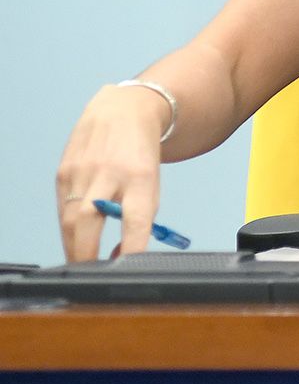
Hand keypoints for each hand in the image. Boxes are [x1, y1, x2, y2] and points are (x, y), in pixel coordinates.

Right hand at [56, 84, 172, 260]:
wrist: (123, 110)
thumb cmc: (141, 153)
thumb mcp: (152, 182)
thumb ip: (141, 217)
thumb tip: (120, 254)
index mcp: (140, 175)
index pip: (136, 218)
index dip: (131, 245)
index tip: (127, 266)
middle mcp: (109, 170)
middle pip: (89, 220)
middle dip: (86, 254)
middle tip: (91, 273)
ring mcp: (82, 169)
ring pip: (69, 219)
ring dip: (73, 247)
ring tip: (82, 262)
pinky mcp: (63, 170)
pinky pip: (61, 208)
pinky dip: (67, 228)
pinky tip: (75, 237)